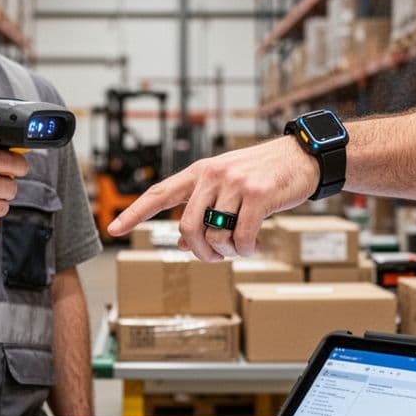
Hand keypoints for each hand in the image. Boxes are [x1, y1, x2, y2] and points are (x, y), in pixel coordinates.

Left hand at [107, 136, 319, 260]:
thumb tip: (184, 244)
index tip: (114, 229)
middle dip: (199, 252)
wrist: (301, 157)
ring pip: (214, 235)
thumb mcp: (228, 188)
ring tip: (239, 248)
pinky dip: (245, 250)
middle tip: (215, 257)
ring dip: (226, 253)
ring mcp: (234, 183)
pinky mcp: (257, 194)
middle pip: (187, 227)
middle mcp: (212, 175)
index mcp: (199, 172)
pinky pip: (241, 236)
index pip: (158, 194)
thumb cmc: (263, 175)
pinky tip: (253, 246)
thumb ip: (204, 210)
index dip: (134, 213)